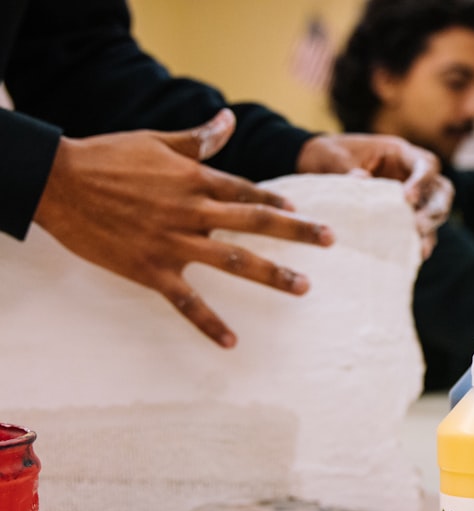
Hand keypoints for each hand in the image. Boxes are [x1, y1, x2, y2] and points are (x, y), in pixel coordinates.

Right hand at [33, 109, 331, 347]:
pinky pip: (188, 302)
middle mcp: (193, 211)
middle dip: (297, 231)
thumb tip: (230, 120)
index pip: (248, 192)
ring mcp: (174, 243)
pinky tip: (232, 343)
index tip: (301, 209)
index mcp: (195, 180)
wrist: (58, 183)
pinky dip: (210, 324)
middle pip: (256, 221)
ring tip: (303, 287)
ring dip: (272, 275)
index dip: (277, 200)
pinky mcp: (151, 270)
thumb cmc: (106, 158)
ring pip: (234, 260)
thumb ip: (199, 138)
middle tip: (331, 240)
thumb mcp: (156, 141)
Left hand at [296, 134, 451, 256]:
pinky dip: (417, 241)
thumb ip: (346, 169)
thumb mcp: (332, 158)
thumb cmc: (327, 155)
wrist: (315, 166)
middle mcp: (410, 175)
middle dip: (435, 210)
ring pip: (435, 212)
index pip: (426, 164)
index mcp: (400, 154)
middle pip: (441, 191)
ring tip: (420, 249)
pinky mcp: (400, 216)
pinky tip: (414, 255)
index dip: (423, 181)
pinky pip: (417, 230)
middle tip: (418, 226)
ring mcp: (409, 197)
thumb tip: (362, 180)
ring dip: (431, 230)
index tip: (407, 198)